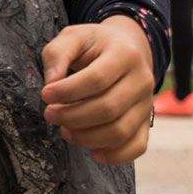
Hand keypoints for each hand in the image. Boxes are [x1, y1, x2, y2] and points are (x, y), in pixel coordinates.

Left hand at [40, 15, 155, 164]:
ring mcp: (147, 103)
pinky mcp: (146, 122)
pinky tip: (92, 152)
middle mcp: (142, 80)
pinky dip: (115, 156)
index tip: (45, 95)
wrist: (126, 49)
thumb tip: (51, 85)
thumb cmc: (93, 45)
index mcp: (124, 54)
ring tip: (65, 131)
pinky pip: (137, 147)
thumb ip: (58, 55)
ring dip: (87, 138)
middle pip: (108, 108)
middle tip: (50, 115)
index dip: (68, 92)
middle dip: (72, 117)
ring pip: (120, 131)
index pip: (97, 79)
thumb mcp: (72, 37)